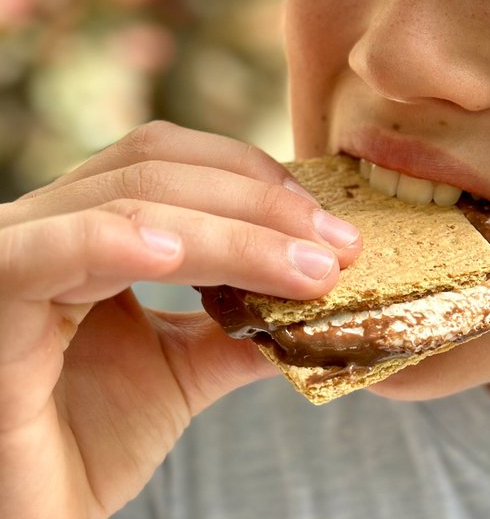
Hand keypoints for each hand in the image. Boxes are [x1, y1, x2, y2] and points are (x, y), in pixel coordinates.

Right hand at [0, 122, 359, 518]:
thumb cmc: (80, 447)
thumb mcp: (182, 371)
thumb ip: (241, 324)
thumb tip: (322, 289)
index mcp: (84, 225)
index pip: (171, 159)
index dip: (255, 179)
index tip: (330, 229)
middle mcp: (43, 225)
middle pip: (160, 167)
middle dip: (264, 204)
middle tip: (338, 247)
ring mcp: (12, 254)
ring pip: (131, 199)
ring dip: (235, 230)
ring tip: (306, 269)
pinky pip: (51, 250)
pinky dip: (117, 238)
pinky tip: (177, 254)